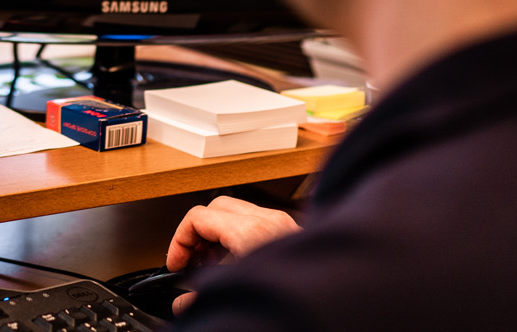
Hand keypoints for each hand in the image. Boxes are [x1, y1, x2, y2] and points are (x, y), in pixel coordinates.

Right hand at [165, 196, 299, 314]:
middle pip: (217, 206)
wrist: (341, 309)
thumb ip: (201, 295)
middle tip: (189, 260)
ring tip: (211, 263)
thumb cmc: (295, 296)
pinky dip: (239, 236)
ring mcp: (286, 224)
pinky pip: (258, 223)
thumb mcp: (236, 292)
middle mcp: (271, 220)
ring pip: (237, 212)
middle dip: (198, 232)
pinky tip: (237, 263)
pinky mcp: (295, 234)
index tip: (175, 262)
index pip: (199, 216)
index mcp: (251, 230)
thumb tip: (183, 302)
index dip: (179, 239)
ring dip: (218, 234)